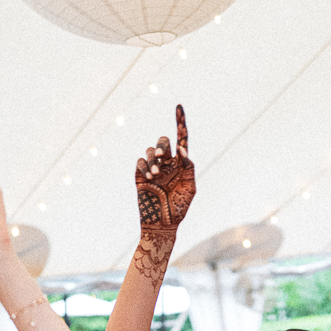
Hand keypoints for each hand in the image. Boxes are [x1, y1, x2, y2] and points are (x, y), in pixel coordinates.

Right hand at [136, 105, 195, 236]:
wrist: (162, 224)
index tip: (179, 107)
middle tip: (162, 156)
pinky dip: (145, 166)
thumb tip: (181, 150)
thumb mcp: (190, 188)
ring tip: (156, 175)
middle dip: (162, 145)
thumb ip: (188, 167)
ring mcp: (153, 169)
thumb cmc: (179, 209)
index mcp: (180, 165)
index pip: (181, 139)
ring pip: (150, 151)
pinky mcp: (141, 175)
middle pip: (163, 141)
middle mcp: (167, 163)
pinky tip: (149, 177)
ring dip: (153, 159)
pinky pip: (140, 162)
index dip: (180, 123)